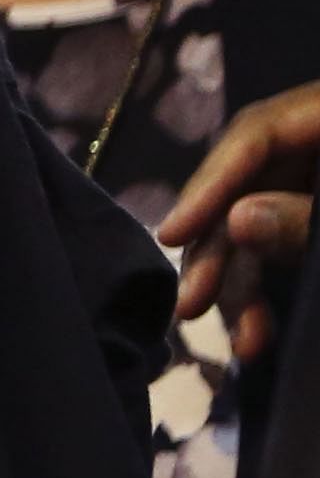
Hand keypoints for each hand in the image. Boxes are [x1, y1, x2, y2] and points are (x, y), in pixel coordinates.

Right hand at [160, 78, 319, 361]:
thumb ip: (308, 218)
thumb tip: (235, 221)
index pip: (256, 135)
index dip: (210, 184)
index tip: (172, 235)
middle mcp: (315, 141)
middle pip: (250, 184)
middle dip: (221, 250)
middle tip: (191, 306)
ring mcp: (317, 177)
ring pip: (262, 221)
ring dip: (246, 283)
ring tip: (243, 342)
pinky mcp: (316, 209)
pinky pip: (285, 237)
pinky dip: (270, 281)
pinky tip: (258, 328)